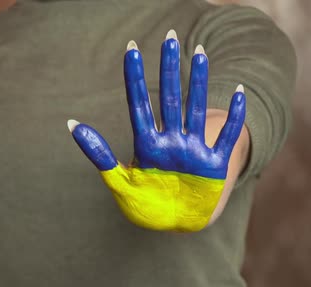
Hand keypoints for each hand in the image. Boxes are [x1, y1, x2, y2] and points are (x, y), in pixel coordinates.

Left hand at [68, 30, 245, 231]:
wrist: (173, 224)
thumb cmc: (144, 205)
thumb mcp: (118, 182)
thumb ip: (99, 154)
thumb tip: (71, 124)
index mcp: (146, 145)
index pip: (138, 104)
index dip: (134, 77)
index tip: (131, 49)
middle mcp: (170, 141)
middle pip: (168, 99)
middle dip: (169, 69)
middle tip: (170, 38)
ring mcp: (193, 151)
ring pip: (196, 110)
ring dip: (198, 84)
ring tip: (200, 54)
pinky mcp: (213, 165)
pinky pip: (226, 138)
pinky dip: (234, 119)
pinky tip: (239, 94)